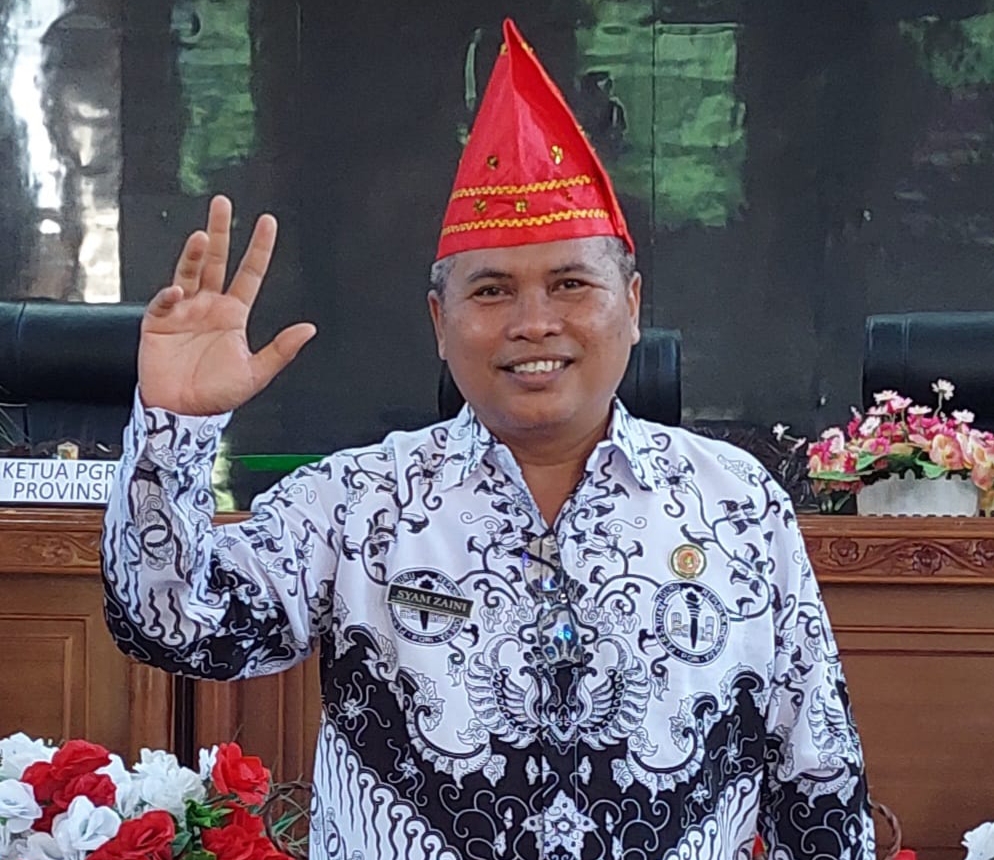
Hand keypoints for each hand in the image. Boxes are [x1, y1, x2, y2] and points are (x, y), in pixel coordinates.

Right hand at [138, 196, 315, 414]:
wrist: (183, 413)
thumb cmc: (217, 394)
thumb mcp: (256, 373)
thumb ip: (281, 350)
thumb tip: (309, 329)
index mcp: (234, 314)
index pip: (250, 273)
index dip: (259, 249)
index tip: (267, 222)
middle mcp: (209, 305)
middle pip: (217, 261)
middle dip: (221, 232)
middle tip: (222, 204)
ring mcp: (183, 310)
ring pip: (190, 272)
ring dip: (195, 255)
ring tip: (203, 238)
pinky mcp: (158, 323)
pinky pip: (164, 302)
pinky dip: (170, 295)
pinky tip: (177, 292)